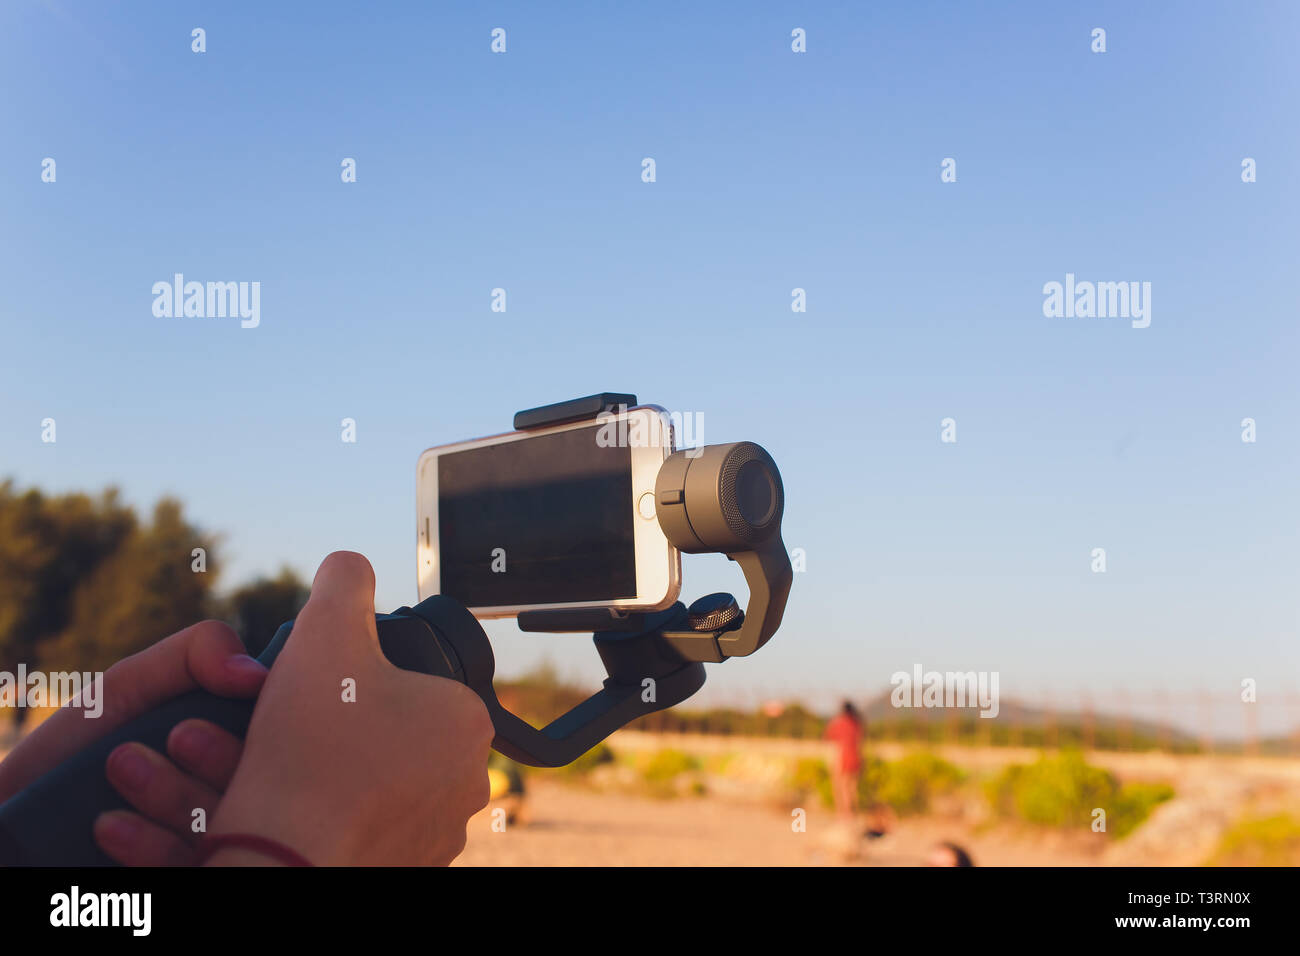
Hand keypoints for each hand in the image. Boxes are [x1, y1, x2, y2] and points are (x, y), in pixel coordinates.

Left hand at [0, 619, 267, 865]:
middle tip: (179, 736)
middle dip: (222, 760)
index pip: (291, 740)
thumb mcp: (133, 684)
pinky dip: (151, 848)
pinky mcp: (183, 878)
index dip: (277, 723)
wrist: (20, 811)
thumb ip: (196, 654)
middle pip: (269, 791)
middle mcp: (244, 801)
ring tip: (122, 765)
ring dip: (176, 797)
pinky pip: (188, 872)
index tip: (239, 700)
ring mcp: (216, 847)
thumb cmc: (82, 745)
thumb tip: (258, 674)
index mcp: (248, 749)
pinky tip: (109, 825)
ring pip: (228, 833)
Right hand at [206, 551, 492, 865]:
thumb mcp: (324, 633)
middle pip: (400, 729)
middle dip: (353, 723)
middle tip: (308, 726)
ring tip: (302, 765)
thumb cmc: (311, 754)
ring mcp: (441, 833)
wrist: (282, 864)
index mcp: (466, 721)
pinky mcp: (409, 868)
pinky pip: (373, 827)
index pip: (419, 678)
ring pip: (386, 780)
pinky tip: (307, 806)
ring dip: (347, 769)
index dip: (365, 675)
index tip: (331, 689)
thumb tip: (350, 566)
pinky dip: (342, 815)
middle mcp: (469, 781)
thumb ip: (344, 582)